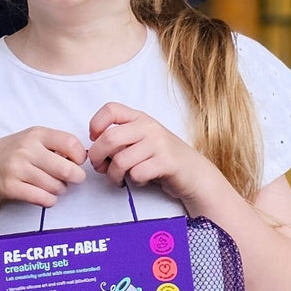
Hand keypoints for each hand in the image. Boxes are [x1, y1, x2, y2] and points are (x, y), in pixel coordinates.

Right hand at [0, 127, 85, 210]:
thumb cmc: (10, 156)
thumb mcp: (29, 140)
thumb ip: (53, 144)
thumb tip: (81, 158)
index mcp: (35, 134)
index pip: (71, 143)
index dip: (79, 157)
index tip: (76, 163)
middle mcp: (26, 149)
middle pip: (67, 169)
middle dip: (75, 178)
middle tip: (71, 180)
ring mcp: (17, 168)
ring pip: (56, 186)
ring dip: (59, 191)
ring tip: (52, 187)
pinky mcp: (11, 187)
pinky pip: (43, 198)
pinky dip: (49, 201)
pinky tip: (44, 197)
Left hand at [87, 102, 218, 205]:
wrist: (195, 172)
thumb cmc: (161, 157)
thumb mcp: (142, 141)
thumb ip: (120, 141)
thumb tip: (95, 153)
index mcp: (140, 118)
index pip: (111, 109)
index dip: (96, 124)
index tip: (95, 140)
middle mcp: (149, 127)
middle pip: (109, 138)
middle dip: (97, 158)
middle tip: (101, 168)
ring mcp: (159, 144)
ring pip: (120, 161)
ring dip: (114, 176)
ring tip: (120, 179)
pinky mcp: (166, 162)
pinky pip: (136, 174)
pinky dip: (133, 182)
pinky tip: (141, 180)